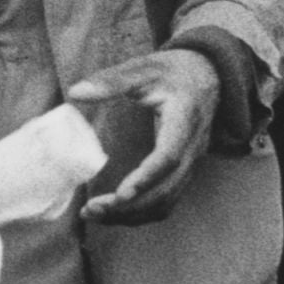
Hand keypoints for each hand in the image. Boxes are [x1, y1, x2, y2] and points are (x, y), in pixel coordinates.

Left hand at [70, 48, 221, 223]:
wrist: (208, 75)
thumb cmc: (173, 71)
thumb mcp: (143, 68)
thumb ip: (111, 80)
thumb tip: (76, 92)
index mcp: (184, 120)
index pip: (169, 156)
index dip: (146, 177)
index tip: (120, 194)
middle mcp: (193, 147)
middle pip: (167, 188)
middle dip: (131, 206)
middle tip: (92, 211)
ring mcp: (191, 161)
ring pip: (168, 199)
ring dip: (134, 214)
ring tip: (96, 215)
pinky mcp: (185, 169)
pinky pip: (169, 198)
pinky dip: (144, 211)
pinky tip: (116, 211)